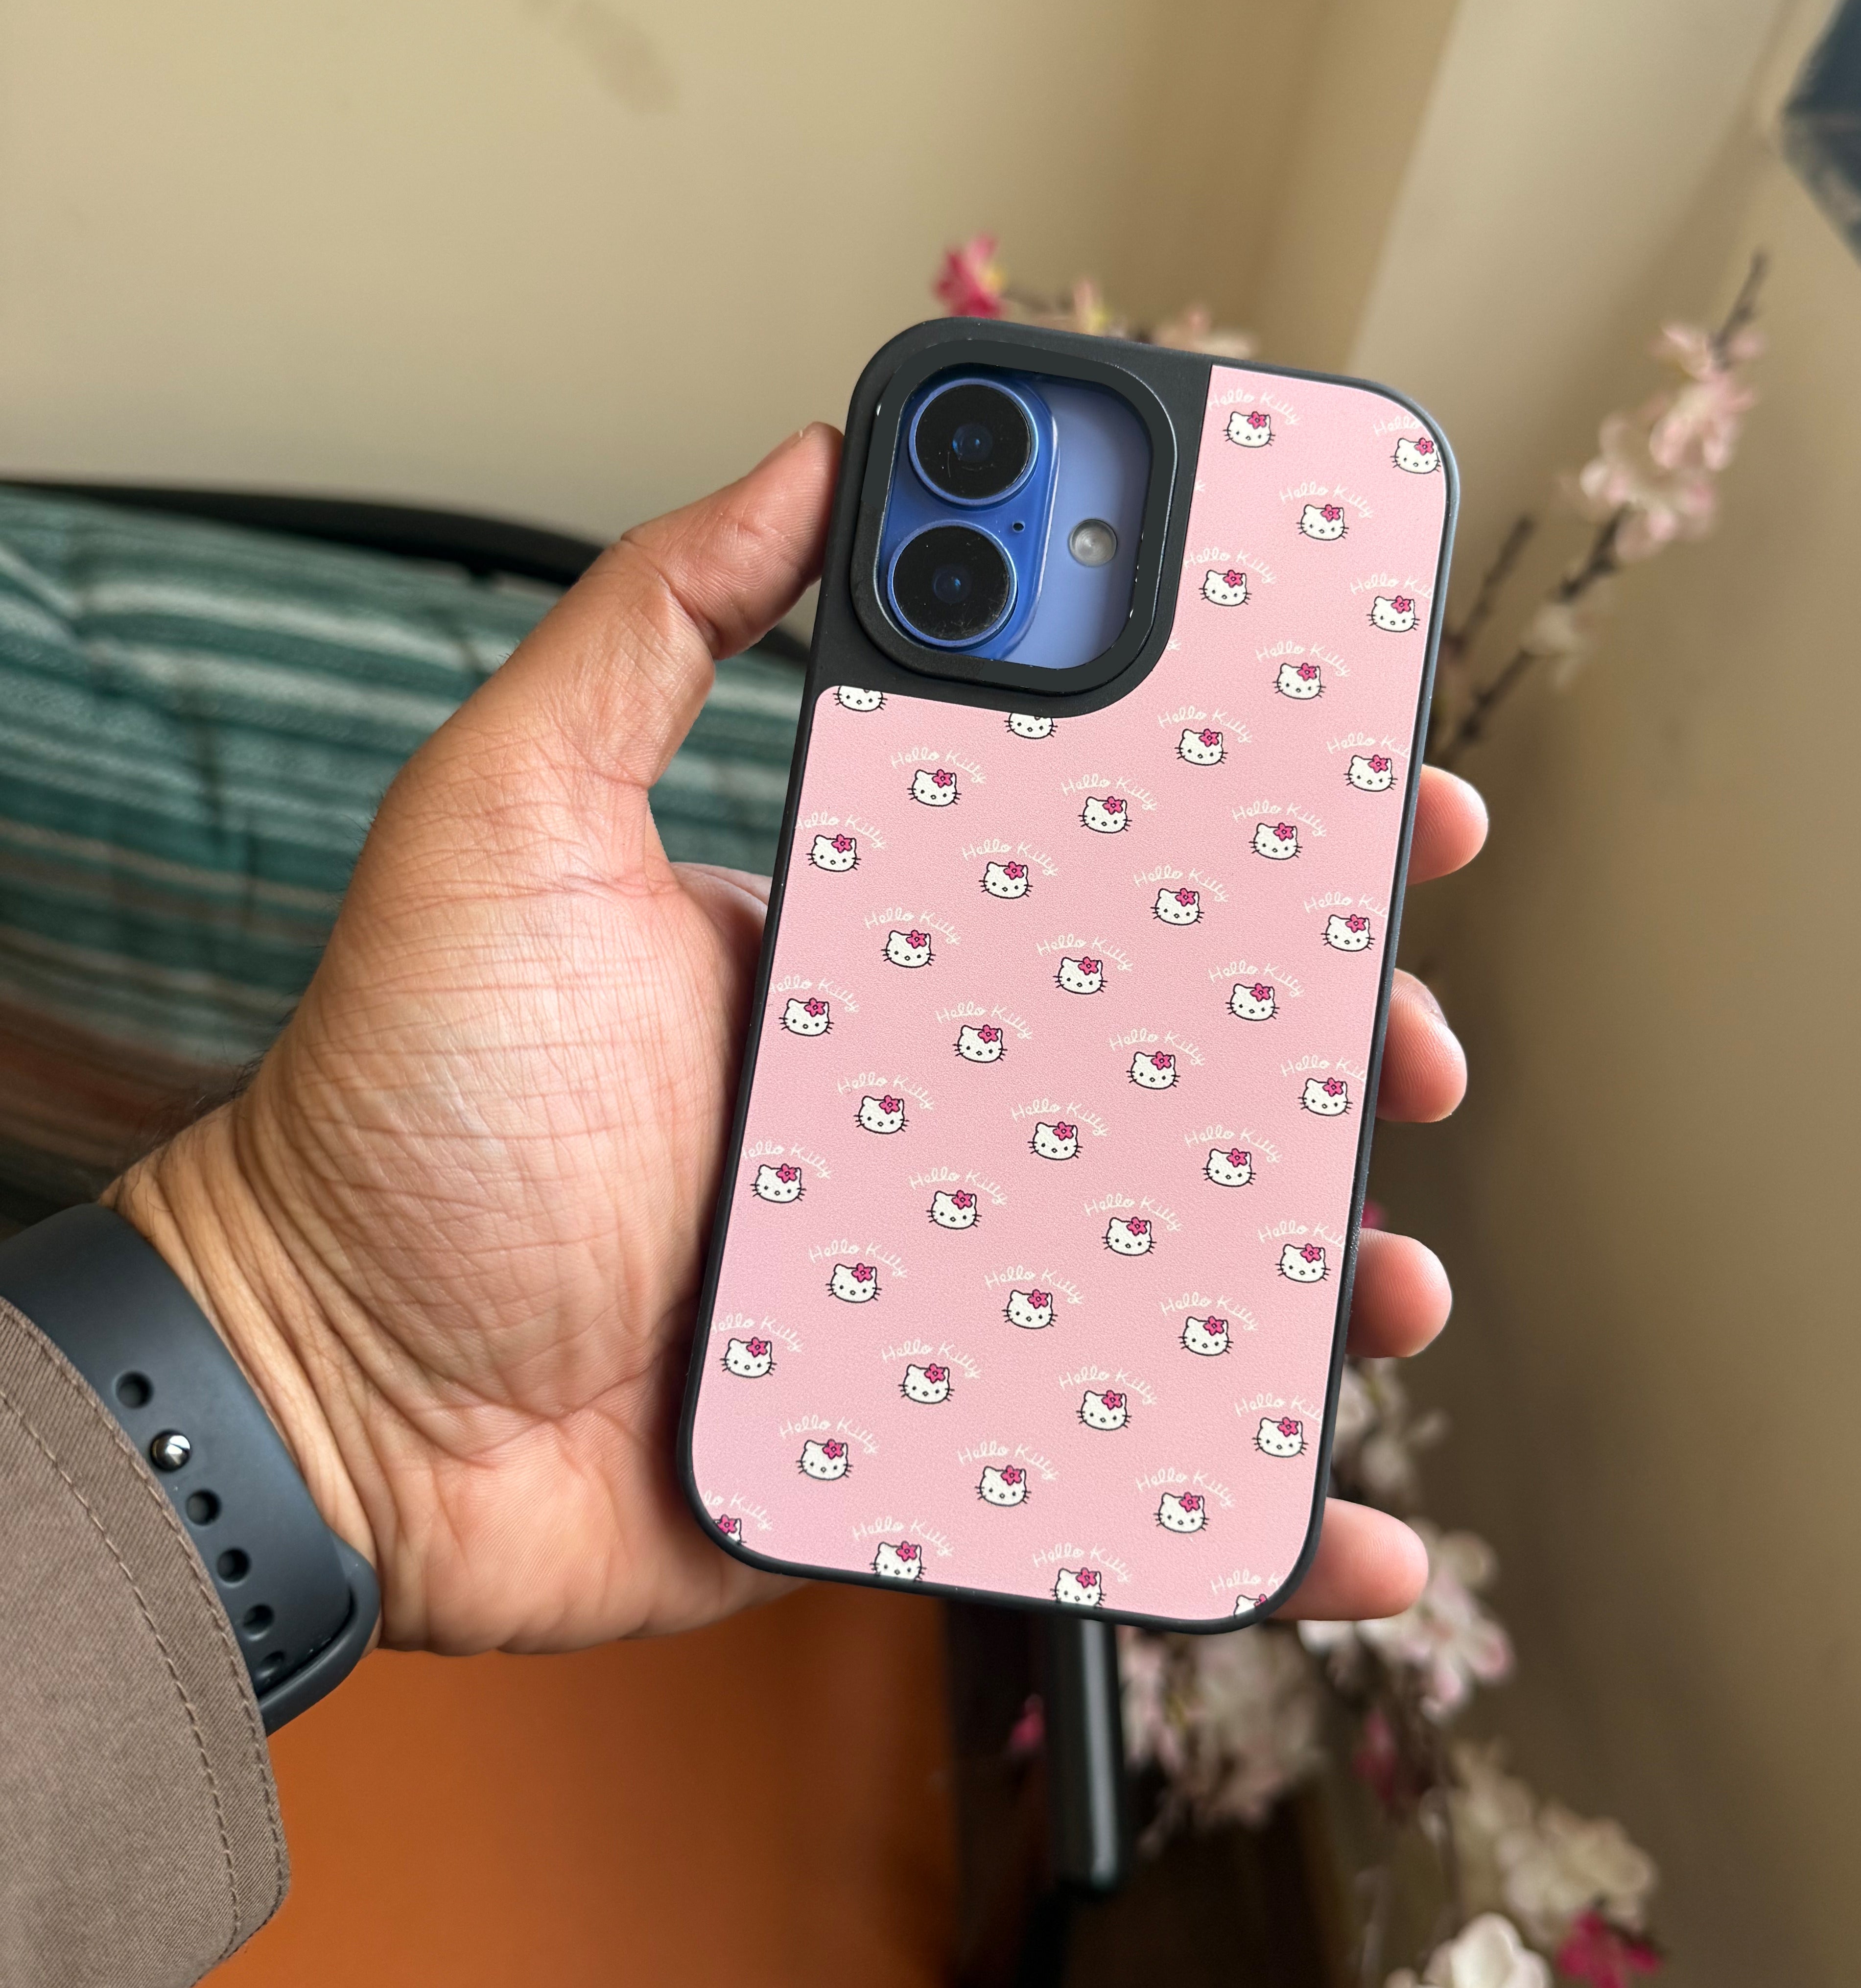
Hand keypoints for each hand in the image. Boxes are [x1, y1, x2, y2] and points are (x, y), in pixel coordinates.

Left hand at [112, 427, 1486, 1650]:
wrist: (322, 1405)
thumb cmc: (401, 1108)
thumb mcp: (506, 817)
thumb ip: (650, 626)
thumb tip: (807, 458)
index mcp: (860, 962)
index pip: (1092, 872)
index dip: (1242, 827)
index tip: (1365, 787)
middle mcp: (918, 1110)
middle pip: (1177, 1063)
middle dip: (1328, 1038)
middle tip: (1411, 1030)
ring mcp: (933, 1277)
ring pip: (1179, 1257)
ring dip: (1318, 1257)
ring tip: (1386, 1261)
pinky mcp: (925, 1434)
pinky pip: (1112, 1453)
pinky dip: (1236, 1499)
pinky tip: (1340, 1529)